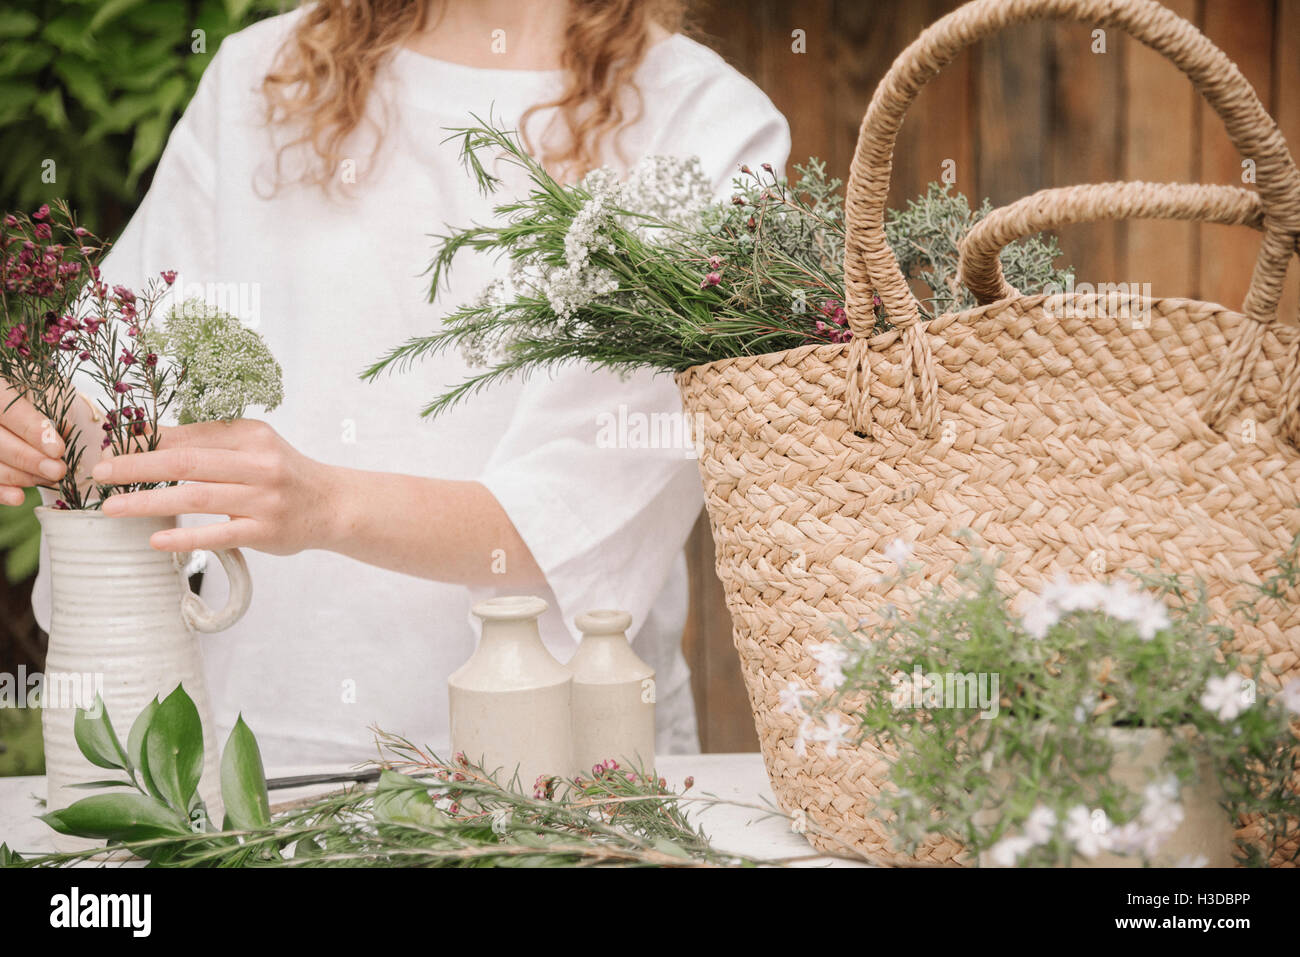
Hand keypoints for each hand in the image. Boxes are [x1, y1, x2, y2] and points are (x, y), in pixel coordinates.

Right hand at [0, 381, 67, 504]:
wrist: (5, 402)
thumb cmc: (26, 387)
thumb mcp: (38, 381)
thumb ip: (48, 400)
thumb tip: (64, 427)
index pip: (8, 411)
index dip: (32, 431)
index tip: (58, 449)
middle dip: (30, 460)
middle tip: (59, 471)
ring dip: (20, 476)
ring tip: (50, 479)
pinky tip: (19, 497)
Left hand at [93, 419, 339, 554]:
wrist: (334, 505)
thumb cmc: (285, 474)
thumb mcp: (254, 447)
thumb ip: (211, 442)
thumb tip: (150, 437)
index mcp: (252, 435)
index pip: (190, 434)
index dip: (147, 440)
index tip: (111, 446)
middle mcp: (259, 463)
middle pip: (187, 461)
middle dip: (138, 466)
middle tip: (101, 473)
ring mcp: (263, 499)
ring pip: (196, 497)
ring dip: (149, 501)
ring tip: (113, 508)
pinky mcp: (266, 530)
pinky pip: (219, 533)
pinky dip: (185, 537)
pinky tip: (156, 540)